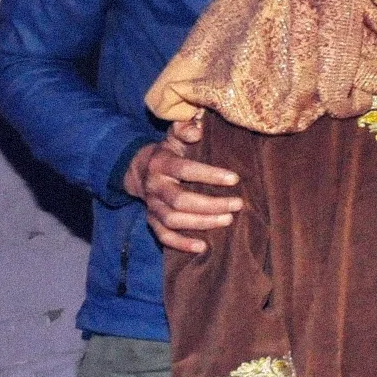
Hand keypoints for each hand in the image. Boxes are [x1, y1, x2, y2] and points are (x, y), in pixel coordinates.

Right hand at [124, 117, 240, 253]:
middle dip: (210, 204)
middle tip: (237, 204)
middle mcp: (155, 187)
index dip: (209, 175)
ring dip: (201, 223)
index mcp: (162, 164)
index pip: (185, 170)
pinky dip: (181, 244)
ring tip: (228, 220)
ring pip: (173, 220)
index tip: (234, 179)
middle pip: (180, 200)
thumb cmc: (168, 151)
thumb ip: (185, 129)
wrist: (138, 169)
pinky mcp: (151, 220)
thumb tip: (197, 131)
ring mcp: (152, 206)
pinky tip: (202, 247)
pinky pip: (163, 236)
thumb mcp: (173, 135)